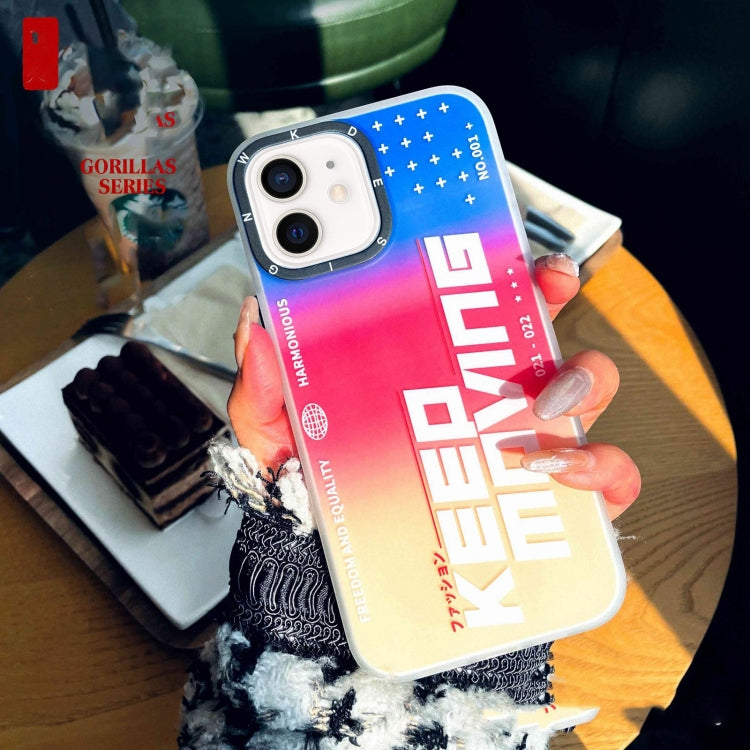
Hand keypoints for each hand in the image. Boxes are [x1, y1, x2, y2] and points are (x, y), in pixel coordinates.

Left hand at [228, 253, 639, 519]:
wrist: (332, 584)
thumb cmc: (315, 503)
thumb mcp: (278, 440)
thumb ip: (266, 387)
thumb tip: (256, 324)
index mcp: (432, 372)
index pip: (477, 308)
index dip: (499, 268)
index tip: (505, 246)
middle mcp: (484, 402)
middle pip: (544, 334)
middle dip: (553, 302)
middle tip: (538, 299)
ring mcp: (521, 449)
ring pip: (587, 395)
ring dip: (582, 383)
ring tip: (540, 405)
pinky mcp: (546, 507)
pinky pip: (603, 481)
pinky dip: (600, 470)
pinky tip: (557, 472)